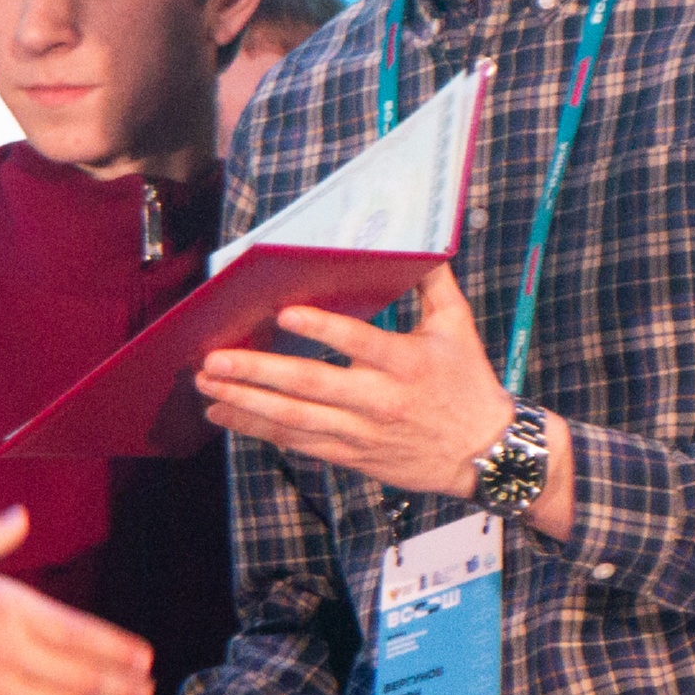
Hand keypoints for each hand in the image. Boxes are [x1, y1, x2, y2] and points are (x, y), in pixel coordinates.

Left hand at [195, 264, 576, 532]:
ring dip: (247, 402)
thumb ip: (432, 281)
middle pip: (311, 385)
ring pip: (296, 420)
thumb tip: (417, 239)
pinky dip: (260, 429)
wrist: (485, 453)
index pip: (359, 342)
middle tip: (214, 359)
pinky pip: (299, 443)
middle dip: (258, 372)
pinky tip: (228, 413)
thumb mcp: (457, 326)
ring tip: (208, 386)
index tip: (284, 312)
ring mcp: (362, 432)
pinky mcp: (352, 456)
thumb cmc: (468, 381)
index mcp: (407, 363)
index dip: (322, 328)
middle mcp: (381, 400)